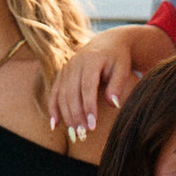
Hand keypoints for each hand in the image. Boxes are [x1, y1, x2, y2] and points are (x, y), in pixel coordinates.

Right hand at [48, 25, 173, 139]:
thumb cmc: (118, 58)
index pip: (88, 87)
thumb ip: (117, 85)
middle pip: (72, 92)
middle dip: (76, 115)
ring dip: (66, 115)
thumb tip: (113, 105)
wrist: (107, 42)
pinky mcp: (62, 73)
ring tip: (73, 133)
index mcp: (91, 60)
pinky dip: (53, 109)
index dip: (89, 107)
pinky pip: (55, 92)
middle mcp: (75, 63)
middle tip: (83, 134)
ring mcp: (66, 68)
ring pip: (62, 94)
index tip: (92, 126)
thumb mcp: (123, 68)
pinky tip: (54, 125)